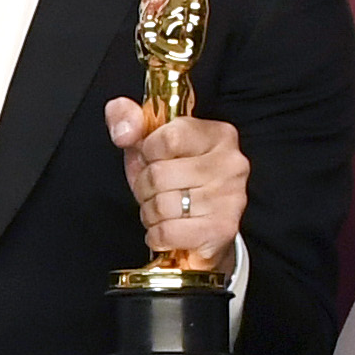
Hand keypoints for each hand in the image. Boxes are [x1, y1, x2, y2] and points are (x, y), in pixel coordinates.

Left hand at [108, 98, 248, 264]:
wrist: (202, 229)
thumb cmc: (175, 181)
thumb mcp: (148, 144)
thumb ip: (127, 119)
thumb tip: (124, 132)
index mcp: (217, 135)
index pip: (170, 138)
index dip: (148, 152)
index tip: (153, 160)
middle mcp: (231, 164)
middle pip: (160, 175)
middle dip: (144, 188)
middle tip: (155, 192)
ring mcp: (230, 198)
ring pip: (162, 206)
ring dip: (150, 214)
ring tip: (163, 212)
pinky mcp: (222, 230)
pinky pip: (168, 232)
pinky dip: (157, 235)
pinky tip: (166, 231)